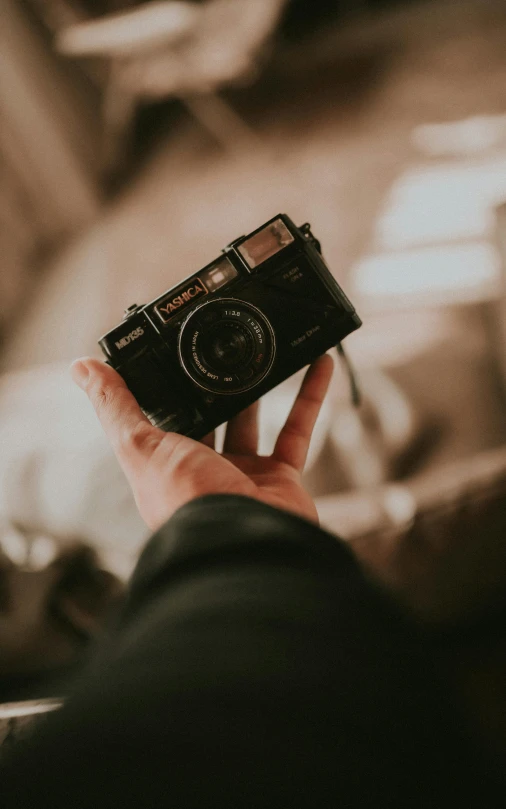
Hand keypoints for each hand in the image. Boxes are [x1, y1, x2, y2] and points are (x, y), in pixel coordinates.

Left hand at [70, 355, 332, 530]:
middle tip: (219, 351)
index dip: (167, 390)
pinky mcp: (282, 478)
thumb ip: (115, 404)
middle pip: (209, 420)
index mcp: (165, 466)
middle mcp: (203, 472)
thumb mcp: (139, 444)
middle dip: (213, 388)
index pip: (162, 420)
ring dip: (261, 387)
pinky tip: (317, 361)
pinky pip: (299, 429)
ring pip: (254, 422)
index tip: (171, 355)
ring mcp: (244, 476)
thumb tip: (81, 366)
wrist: (243, 541)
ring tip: (265, 349)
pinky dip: (310, 395)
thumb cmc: (186, 502)